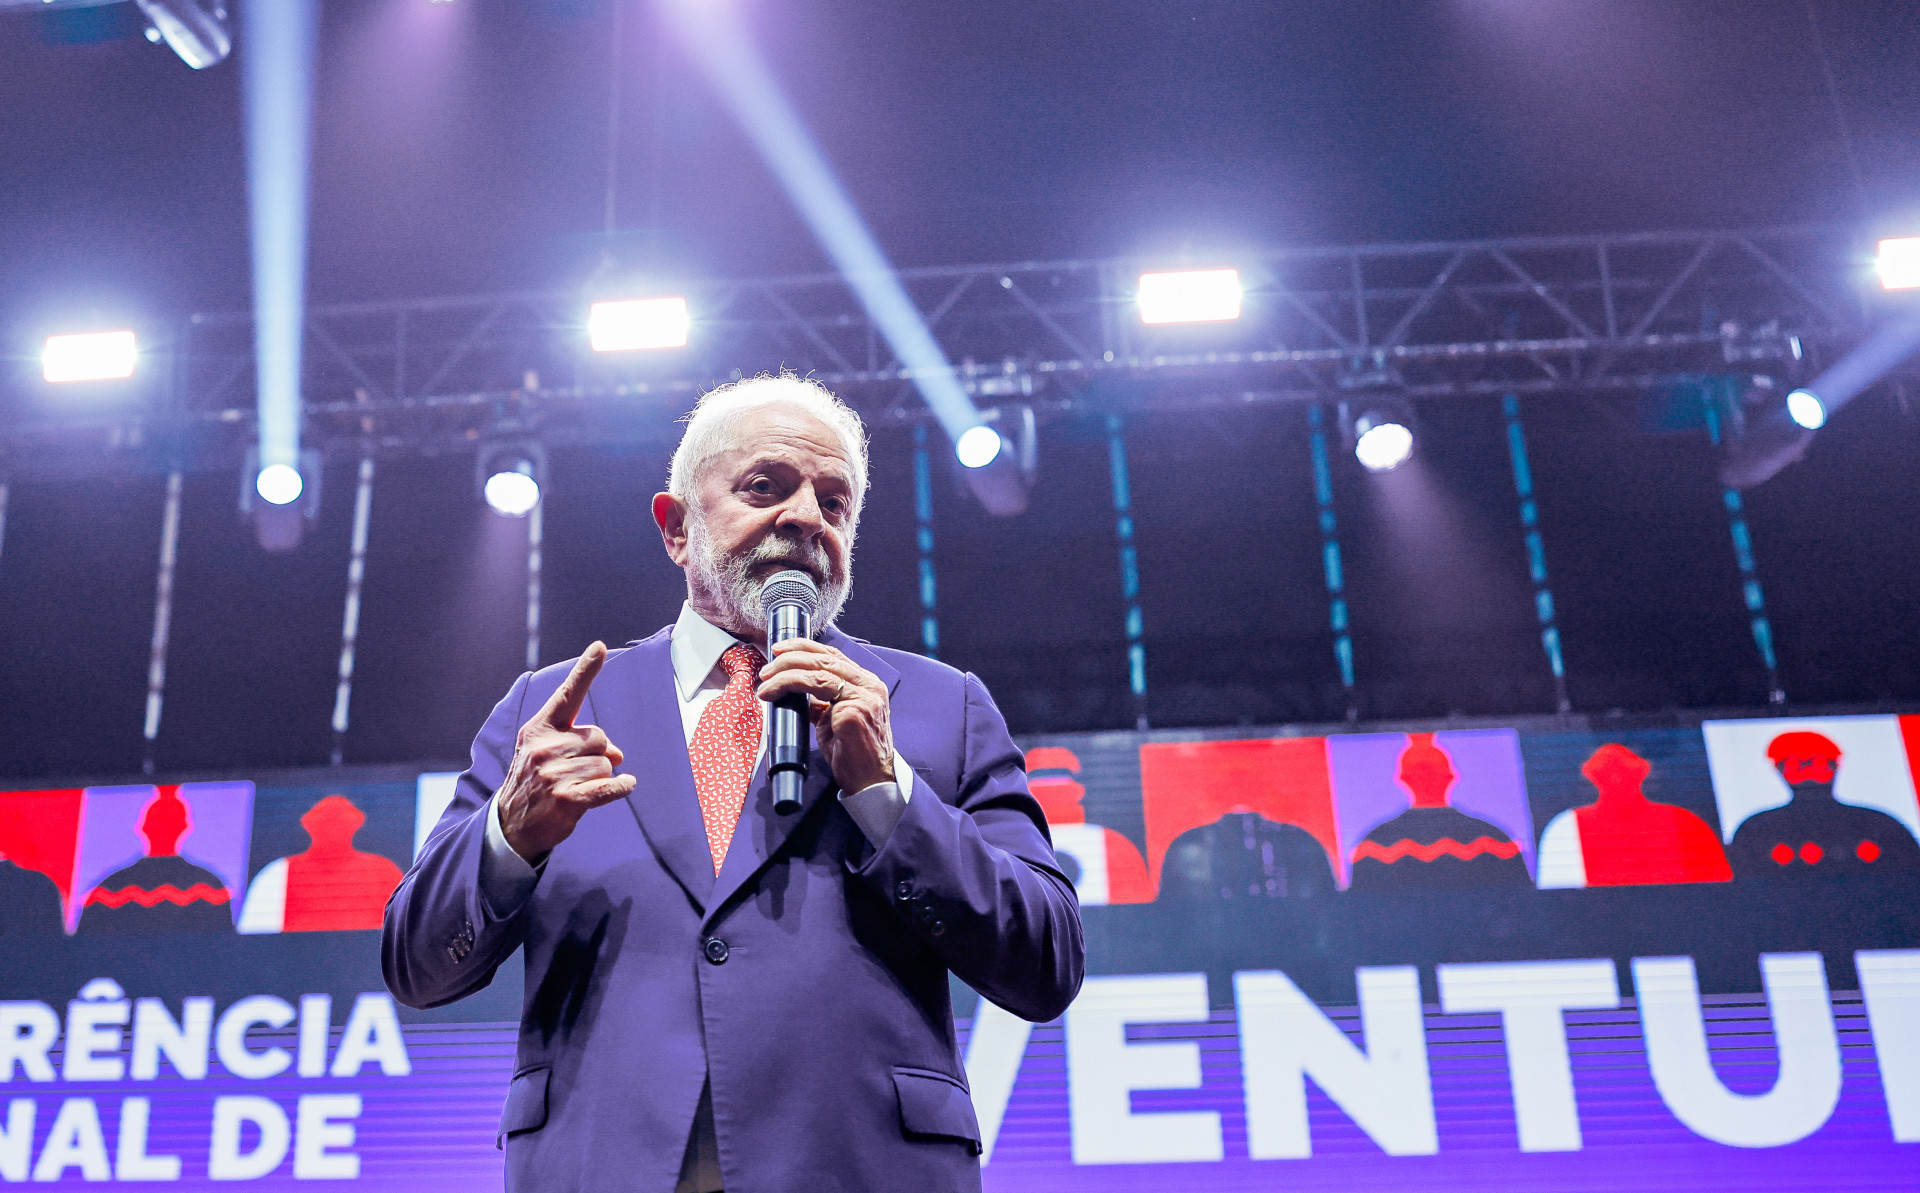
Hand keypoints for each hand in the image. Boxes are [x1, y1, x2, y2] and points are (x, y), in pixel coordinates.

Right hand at [497, 642, 637, 859]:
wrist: (512, 823)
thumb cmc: (536, 780)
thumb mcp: (547, 752)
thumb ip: (580, 740)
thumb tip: (618, 754)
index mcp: (539, 729)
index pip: (566, 695)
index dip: (585, 670)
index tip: (600, 646)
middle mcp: (545, 747)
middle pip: (599, 738)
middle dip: (599, 754)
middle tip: (580, 771)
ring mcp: (554, 774)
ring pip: (606, 764)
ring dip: (600, 777)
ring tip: (576, 787)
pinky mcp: (566, 799)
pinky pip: (608, 787)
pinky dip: (621, 787)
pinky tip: (626, 786)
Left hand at [756, 640, 894, 793]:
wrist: (870, 781)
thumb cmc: (854, 754)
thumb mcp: (834, 720)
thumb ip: (822, 702)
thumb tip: (797, 692)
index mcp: (866, 685)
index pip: (833, 655)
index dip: (805, 648)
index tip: (781, 650)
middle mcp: (869, 686)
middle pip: (825, 658)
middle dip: (791, 658)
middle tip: (768, 667)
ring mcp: (864, 697)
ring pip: (818, 671)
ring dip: (785, 673)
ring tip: (766, 682)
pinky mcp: (854, 710)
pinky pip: (816, 690)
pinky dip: (791, 686)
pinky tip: (776, 694)